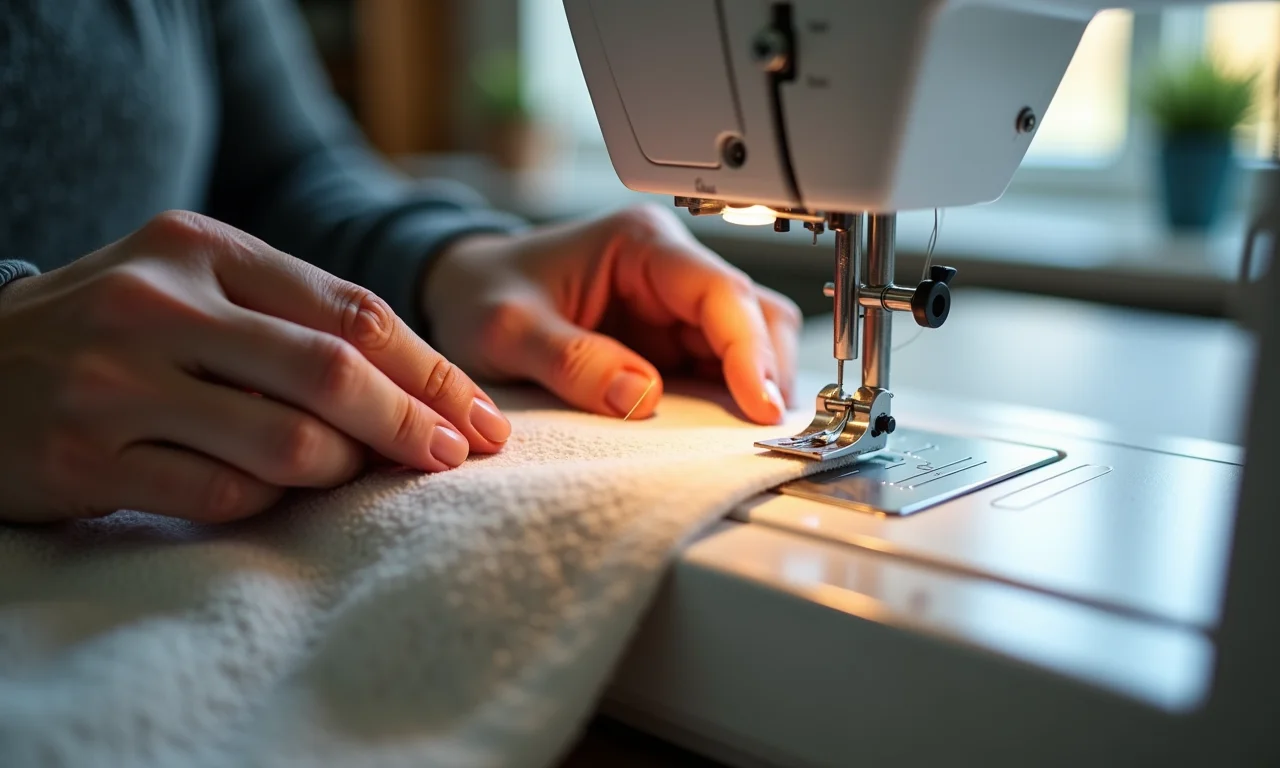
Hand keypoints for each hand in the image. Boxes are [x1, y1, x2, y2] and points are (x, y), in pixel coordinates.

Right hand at [0, 211, 508, 523]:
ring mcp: (116, 380)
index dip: (431, 370)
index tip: (481, 416)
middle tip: (456, 457)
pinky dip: (268, 500)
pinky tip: (271, 491)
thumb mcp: (192, 285)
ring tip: (351, 471)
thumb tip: (423, 387)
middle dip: (413, 423)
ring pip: (287, 442)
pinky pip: (223, 494)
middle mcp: (159, 303)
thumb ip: (292, 317)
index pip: (352, 310)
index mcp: (201, 246)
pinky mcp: (85, 456)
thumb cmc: (112, 330)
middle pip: (332, 372)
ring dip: (342, 468)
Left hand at [425, 205, 800, 424]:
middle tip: (764, 429)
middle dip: (766, 369)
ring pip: (750, 337)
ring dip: (756, 383)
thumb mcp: (507, 328)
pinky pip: (720, 364)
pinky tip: (728, 427)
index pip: (721, 292)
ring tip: (753, 433)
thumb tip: (641, 397)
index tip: (760, 405)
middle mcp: (670, 265)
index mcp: (641, 242)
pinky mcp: (670, 337)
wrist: (460, 291)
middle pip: (753, 313)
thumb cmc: (482, 293)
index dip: (749, 350)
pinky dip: (733, 395)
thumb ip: (571, 360)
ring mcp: (674, 302)